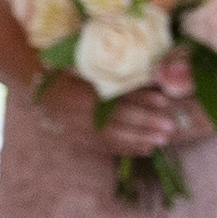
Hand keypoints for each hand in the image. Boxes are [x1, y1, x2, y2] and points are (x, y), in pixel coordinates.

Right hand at [75, 65, 203, 158]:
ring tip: (162, 140)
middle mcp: (80, 110)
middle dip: (146, 122)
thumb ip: (117, 73)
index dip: (141, 97)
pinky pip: (106, 147)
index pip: (117, 95)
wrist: (46, 92)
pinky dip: (128, 148)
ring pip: (113, 136)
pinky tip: (146, 148)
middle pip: (118, 117)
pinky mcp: (81, 139)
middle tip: (170, 126)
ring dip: (140, 139)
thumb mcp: (91, 68)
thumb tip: (152, 74)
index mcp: (83, 88)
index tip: (163, 100)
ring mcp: (79, 127)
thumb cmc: (73, 73)